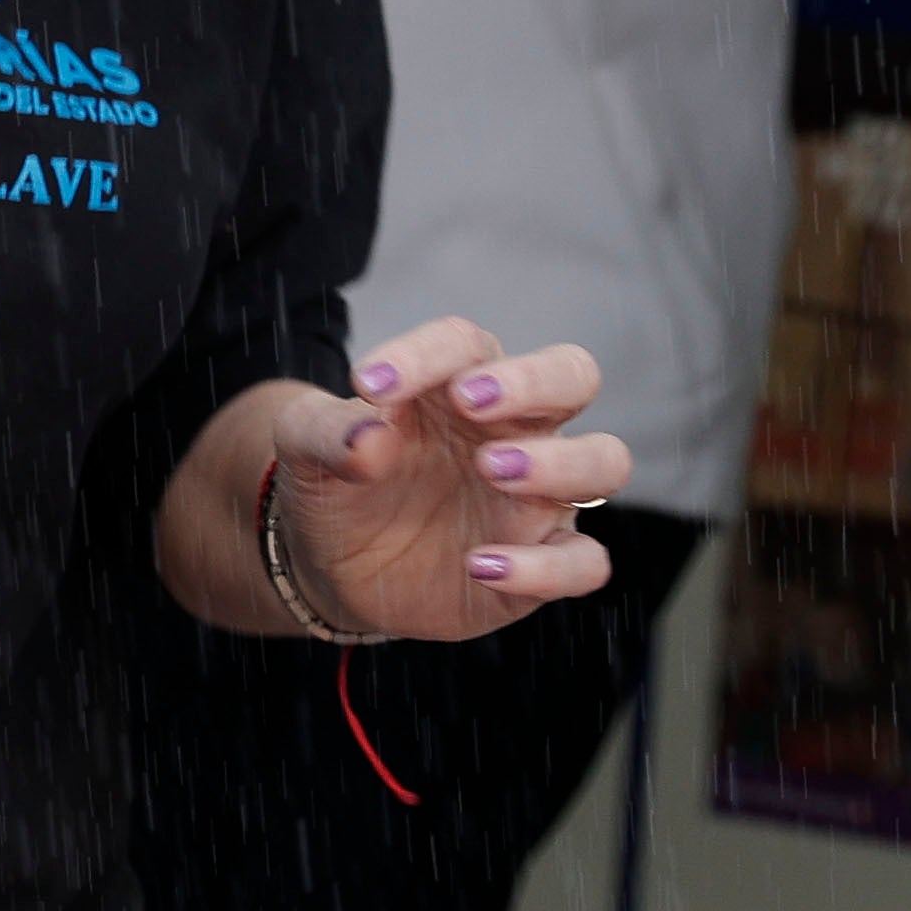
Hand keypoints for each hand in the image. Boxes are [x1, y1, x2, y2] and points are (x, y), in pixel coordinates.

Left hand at [273, 320, 631, 642]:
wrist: (332, 561)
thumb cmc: (335, 479)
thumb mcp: (306, 446)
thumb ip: (327, 431)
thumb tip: (369, 433)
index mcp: (457, 384)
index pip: (467, 344)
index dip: (427, 353)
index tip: (368, 384)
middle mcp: (515, 430)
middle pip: (573, 375)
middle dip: (534, 380)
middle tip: (471, 401)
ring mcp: (537, 497)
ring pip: (603, 461)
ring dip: (558, 463)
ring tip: (493, 471)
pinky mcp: (542, 560)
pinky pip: (583, 562)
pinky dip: (545, 567)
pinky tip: (481, 565)